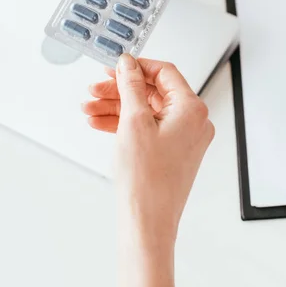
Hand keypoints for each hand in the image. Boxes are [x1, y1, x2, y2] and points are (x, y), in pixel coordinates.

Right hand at [82, 55, 214, 241]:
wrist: (148, 222)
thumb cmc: (147, 180)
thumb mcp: (133, 122)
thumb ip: (130, 86)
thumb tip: (128, 64)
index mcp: (192, 109)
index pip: (166, 73)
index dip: (138, 67)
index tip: (116, 66)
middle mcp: (194, 122)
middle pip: (153, 92)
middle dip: (121, 90)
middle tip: (95, 89)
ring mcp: (184, 138)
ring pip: (147, 111)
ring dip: (117, 107)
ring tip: (89, 109)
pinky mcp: (173, 151)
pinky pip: (148, 128)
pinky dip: (125, 124)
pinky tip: (100, 123)